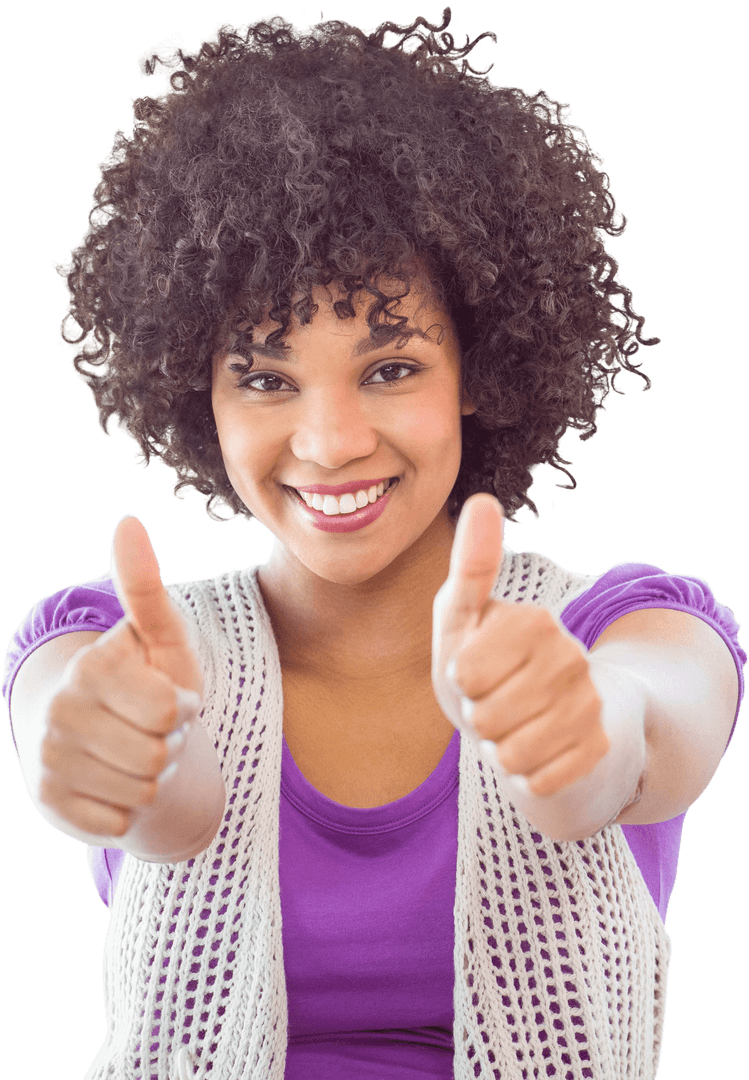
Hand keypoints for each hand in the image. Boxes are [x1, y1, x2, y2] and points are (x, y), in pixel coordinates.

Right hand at [37, 514, 203, 837]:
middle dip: (169, 744)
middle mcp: (60, 713)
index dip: (182, 707)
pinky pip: (118, 824)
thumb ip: (144, 588)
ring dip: (153, 777)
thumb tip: (128, 521)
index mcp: (90, 667)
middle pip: (157, 756)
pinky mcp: (50, 804)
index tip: (168, 695)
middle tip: (154, 729)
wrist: (105, 736)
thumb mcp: (159, 637)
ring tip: (138, 750)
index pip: (168, 710)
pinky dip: (129, 808)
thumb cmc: (147, 679)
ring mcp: (49, 761)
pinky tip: (117, 781)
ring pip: (141, 793)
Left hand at [432, 493, 609, 796]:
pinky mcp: (598, 748)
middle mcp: (571, 656)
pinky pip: (535, 781)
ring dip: (499, 748)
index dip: (460, 680)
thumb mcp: (464, 618)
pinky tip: (537, 752)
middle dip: (477, 718)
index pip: (464, 672)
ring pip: (510, 753)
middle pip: (484, 716)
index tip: (476, 668)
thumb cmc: (489, 666)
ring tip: (513, 725)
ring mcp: (590, 704)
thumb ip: (471, 565)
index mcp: (534, 620)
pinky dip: (524, 775)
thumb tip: (484, 499)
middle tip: (496, 701)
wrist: (544, 722)